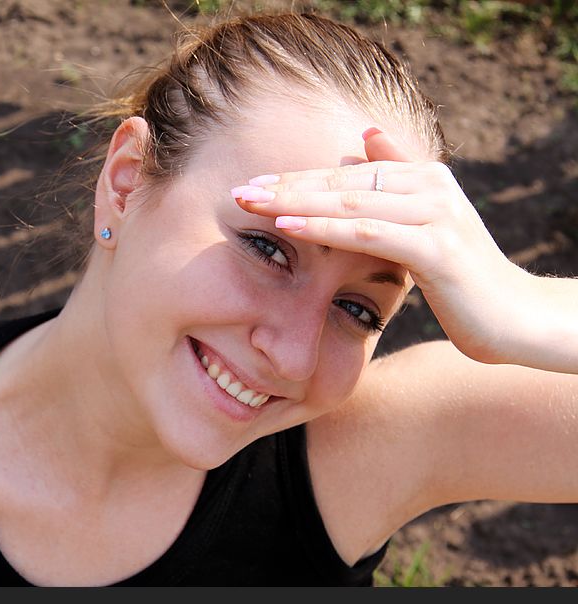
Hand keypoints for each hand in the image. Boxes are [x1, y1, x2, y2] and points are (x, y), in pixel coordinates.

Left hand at [231, 128, 534, 365]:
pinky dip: (324, 227)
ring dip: (294, 201)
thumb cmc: (461, 278)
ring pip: (349, 202)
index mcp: (424, 177)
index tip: (253, 184)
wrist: (513, 318)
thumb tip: (365, 135)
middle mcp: (430, 186)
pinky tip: (287, 225)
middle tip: (238, 191)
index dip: (296, 178)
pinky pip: (367, 233)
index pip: (345, 175)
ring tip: (250, 203)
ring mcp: (435, 214)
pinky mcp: (436, 247)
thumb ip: (397, 182)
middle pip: (341, 182)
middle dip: (285, 186)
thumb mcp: (425, 226)